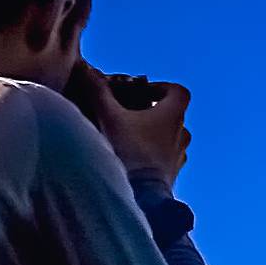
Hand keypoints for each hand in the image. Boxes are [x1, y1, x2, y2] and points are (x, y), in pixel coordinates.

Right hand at [69, 61, 191, 186]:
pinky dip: (155, 152)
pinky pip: (168, 156)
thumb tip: (84, 68)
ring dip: (154, 132)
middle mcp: (181, 134)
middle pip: (173, 113)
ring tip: (130, 134)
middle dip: (152, 110)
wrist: (142, 196)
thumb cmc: (130, 152)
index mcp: (173, 116)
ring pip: (171, 135)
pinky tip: (134, 156)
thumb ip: (98, 90)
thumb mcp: (109, 117)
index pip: (178, 91)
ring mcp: (179, 155)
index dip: (161, 87)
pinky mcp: (173, 173)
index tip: (143, 91)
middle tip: (130, 111)